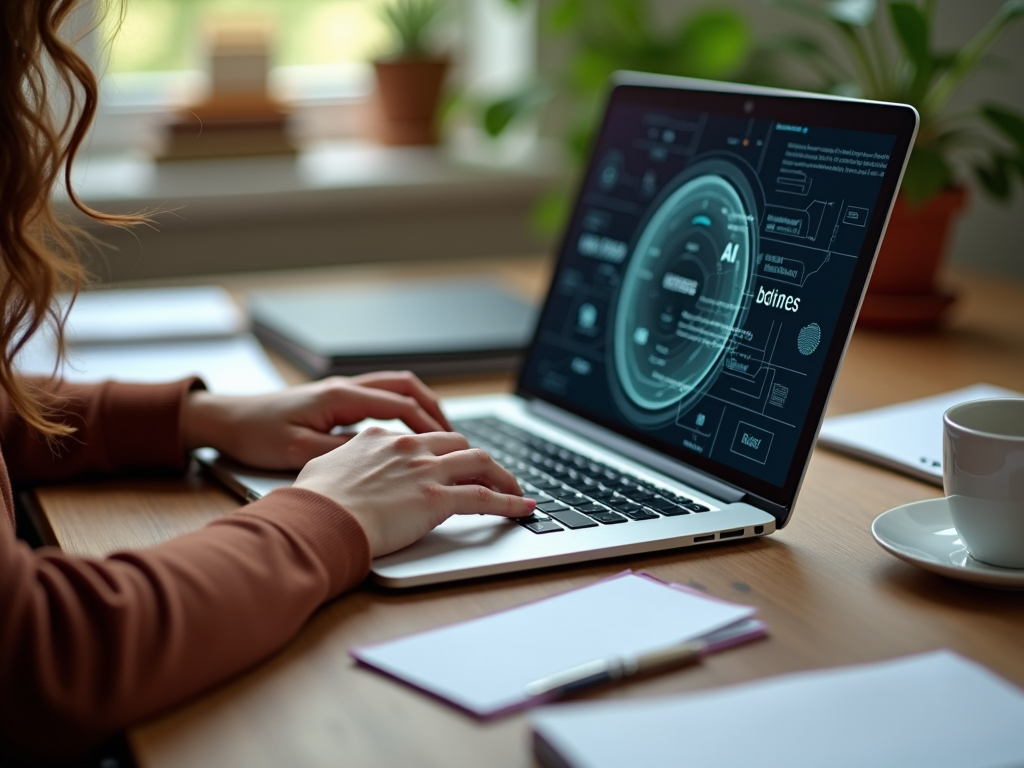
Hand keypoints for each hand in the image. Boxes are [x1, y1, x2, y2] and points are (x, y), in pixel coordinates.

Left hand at [182, 372, 451, 469]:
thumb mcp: (298, 451)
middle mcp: (345, 387)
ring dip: (420, 406)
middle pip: (406, 387)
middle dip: (435, 409)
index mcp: (340, 396)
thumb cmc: (255, 434)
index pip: (400, 404)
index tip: (449, 445)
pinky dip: (402, 411)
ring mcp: (340, 391)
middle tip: (453, 436)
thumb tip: (381, 459)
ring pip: (395, 389)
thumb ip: (342, 453)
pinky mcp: (334, 401)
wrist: (225, 419)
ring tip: (438, 434)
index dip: (429, 424)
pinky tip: (405, 434)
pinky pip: (380, 398)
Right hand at [293, 427, 534, 556]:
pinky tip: (522, 509)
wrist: (318, 519)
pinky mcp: (438, 498)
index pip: (423, 439)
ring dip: (502, 475)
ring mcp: (426, 470)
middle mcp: (408, 448)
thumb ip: (341, 462)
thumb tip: (342, 468)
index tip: (449, 464)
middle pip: (459, 444)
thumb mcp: (321, 468)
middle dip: (477, 459)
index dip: (442, 452)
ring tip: (515, 489)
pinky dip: (509, 502)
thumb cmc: (313, 501)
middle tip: (488, 475)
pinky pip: (485, 497)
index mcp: (380, 438)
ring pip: (480, 462)